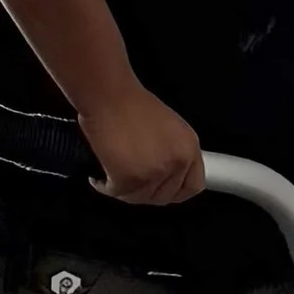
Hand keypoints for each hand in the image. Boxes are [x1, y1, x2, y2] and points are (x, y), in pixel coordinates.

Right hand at [81, 84, 204, 205]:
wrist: (108, 95)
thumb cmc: (130, 103)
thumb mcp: (168, 126)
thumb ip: (173, 151)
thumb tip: (168, 174)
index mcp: (189, 148)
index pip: (193, 185)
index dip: (176, 192)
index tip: (163, 191)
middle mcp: (176, 162)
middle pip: (164, 196)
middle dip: (146, 191)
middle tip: (131, 182)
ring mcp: (154, 173)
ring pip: (140, 198)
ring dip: (125, 190)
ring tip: (113, 175)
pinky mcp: (129, 179)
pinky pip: (117, 193)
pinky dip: (105, 186)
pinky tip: (100, 177)